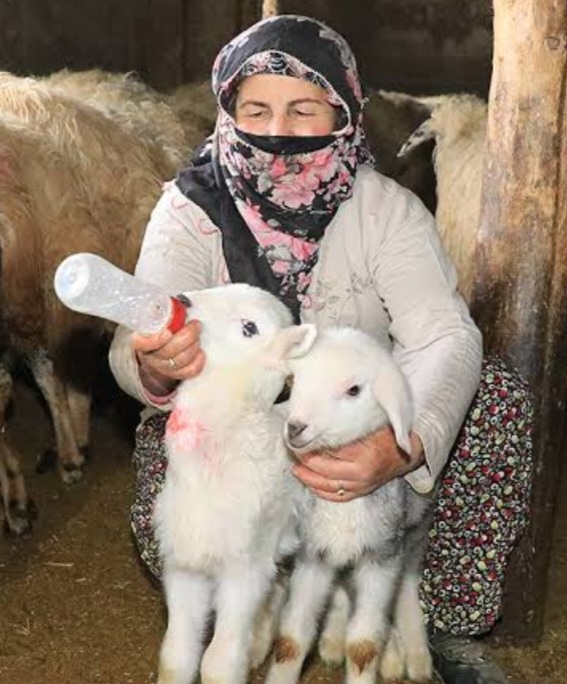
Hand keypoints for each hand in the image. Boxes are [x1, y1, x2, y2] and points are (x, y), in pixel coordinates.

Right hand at [132, 319, 204, 394]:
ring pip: (181, 360)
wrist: (156, 352)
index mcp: (141, 341)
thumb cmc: (158, 330)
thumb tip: (173, 306)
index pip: (143, 344)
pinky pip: (189, 371)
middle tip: (195, 324)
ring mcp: (163, 367)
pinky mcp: (175, 374)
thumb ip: (161, 312)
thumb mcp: (156, 319)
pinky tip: (200, 352)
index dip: (156, 340)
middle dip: (187, 336)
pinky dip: (198, 361)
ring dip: (194, 345)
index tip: (168, 331)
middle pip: (168, 351)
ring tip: (197, 335)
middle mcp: (150, 357)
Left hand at [292, 427, 424, 502]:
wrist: (406, 454)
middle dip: (307, 460)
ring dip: (309, 478)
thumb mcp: (368, 426)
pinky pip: (337, 496)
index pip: (330, 450)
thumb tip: (320, 425)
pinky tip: (310, 484)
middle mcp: (361, 473)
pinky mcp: (361, 492)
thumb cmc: (386, 437)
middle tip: (295, 450)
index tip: (301, 437)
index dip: (313, 443)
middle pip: (325, 469)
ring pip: (328, 486)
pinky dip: (321, 492)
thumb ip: (346, 427)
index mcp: (363, 454)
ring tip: (296, 470)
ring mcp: (361, 485)